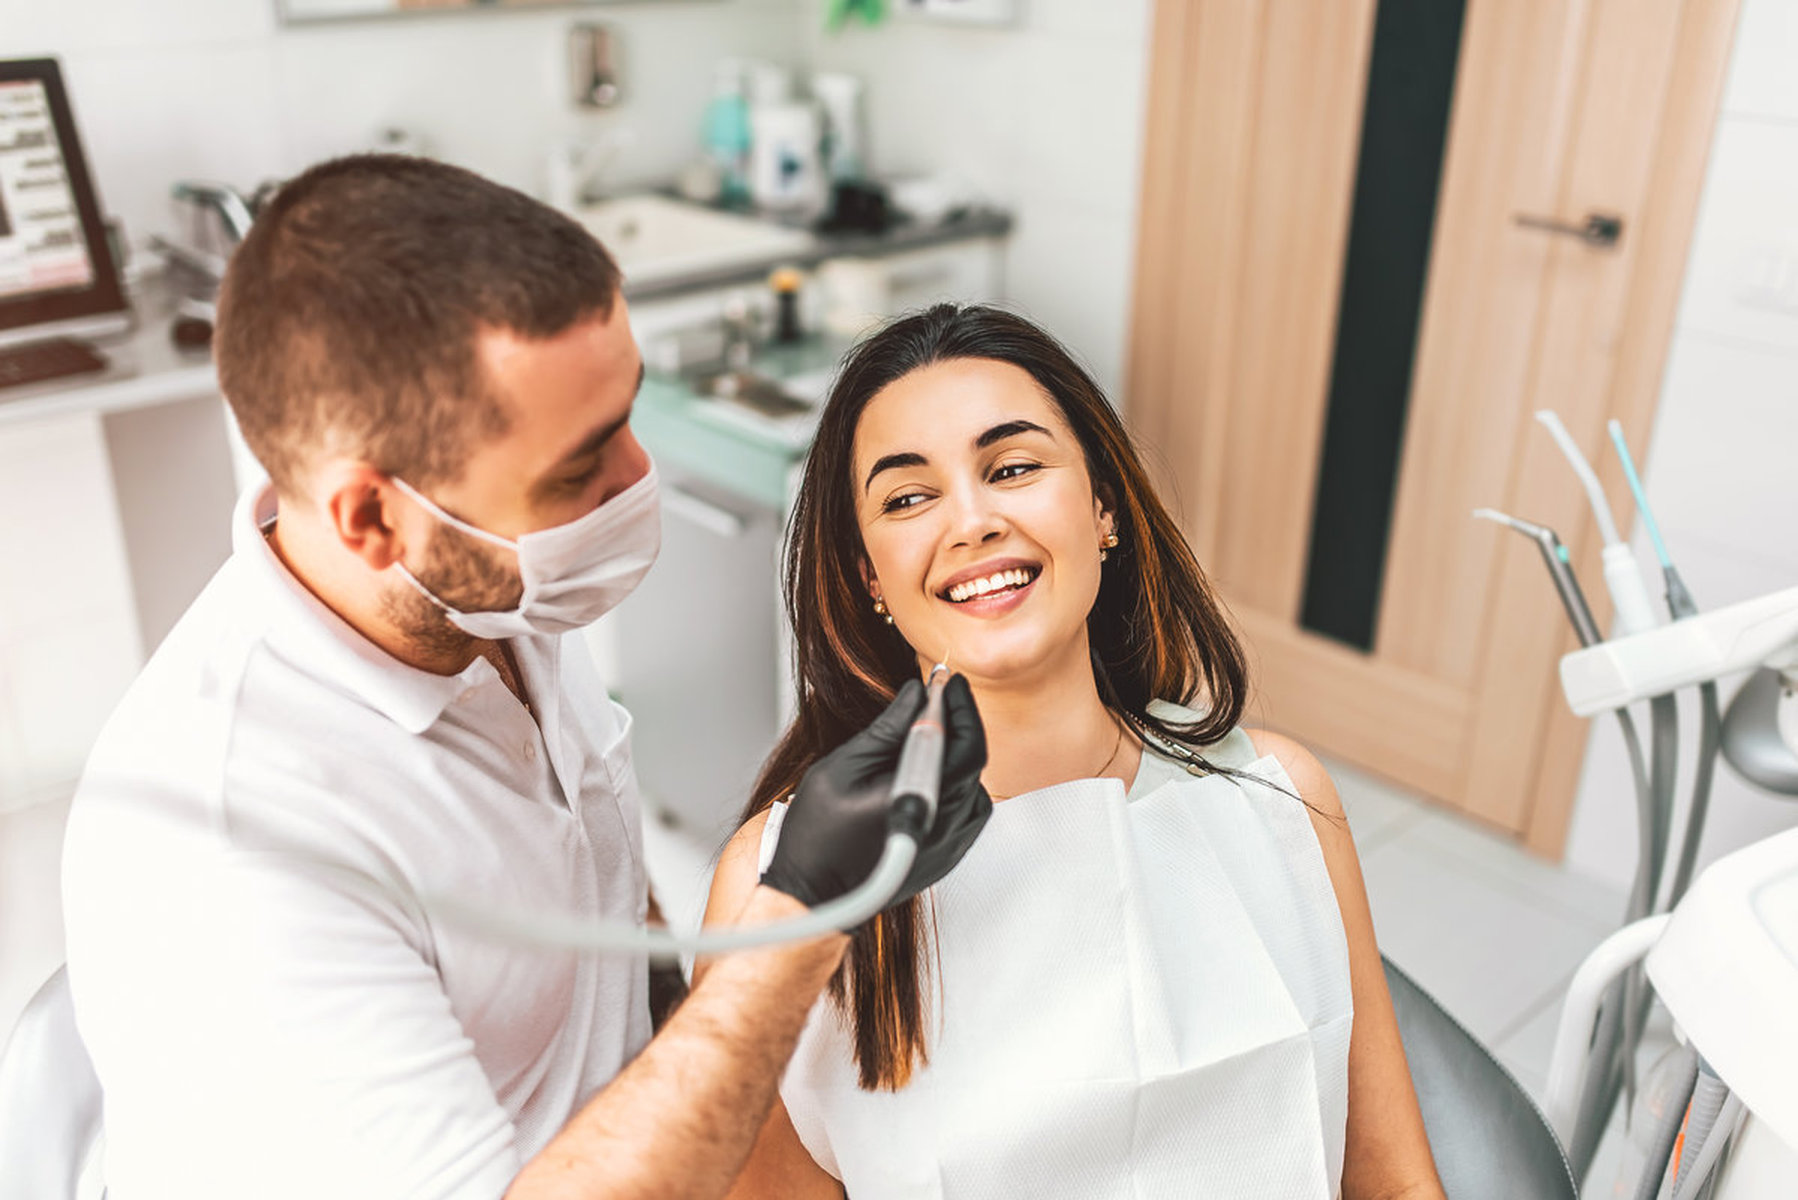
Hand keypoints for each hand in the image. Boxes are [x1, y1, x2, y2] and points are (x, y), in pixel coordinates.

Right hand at [760, 675, 990, 909]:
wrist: (814, 897)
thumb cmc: (817, 839)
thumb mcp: (843, 769)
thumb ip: (886, 730)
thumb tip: (915, 696)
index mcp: (920, 800)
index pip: (963, 742)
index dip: (959, 705)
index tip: (948, 680)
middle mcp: (944, 825)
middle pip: (972, 760)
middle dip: (957, 722)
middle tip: (936, 697)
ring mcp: (950, 844)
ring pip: (973, 783)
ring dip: (955, 753)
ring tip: (925, 736)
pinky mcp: (948, 855)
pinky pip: (968, 808)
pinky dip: (955, 783)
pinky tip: (926, 774)